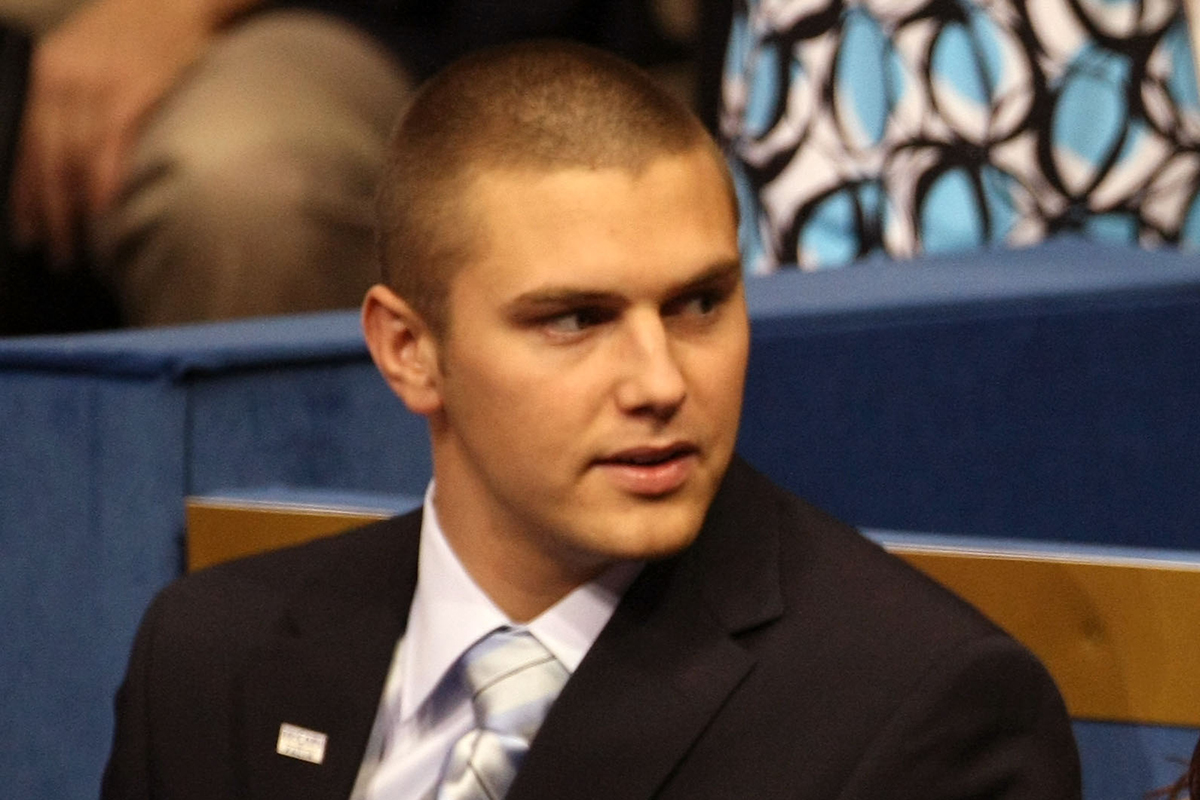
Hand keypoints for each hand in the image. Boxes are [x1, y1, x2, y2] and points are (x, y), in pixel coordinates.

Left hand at [9, 0, 224, 265]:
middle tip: (52, 253)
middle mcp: (63, 81)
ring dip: (71, 210)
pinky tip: (102, 211)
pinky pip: (108, 148)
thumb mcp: (86, 51)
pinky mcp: (129, 94)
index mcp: (48, 72)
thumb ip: (70, 92)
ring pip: (71, 161)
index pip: (26, 145)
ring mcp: (96, 88)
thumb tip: (64, 145)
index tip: (27, 231)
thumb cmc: (139, 28)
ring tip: (76, 246)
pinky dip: (102, 182)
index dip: (24, 194)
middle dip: (45, 213)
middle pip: (45, 160)